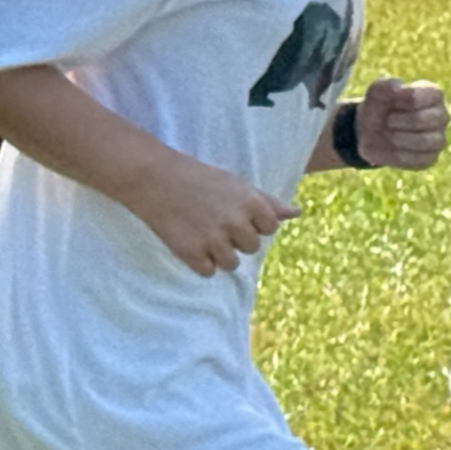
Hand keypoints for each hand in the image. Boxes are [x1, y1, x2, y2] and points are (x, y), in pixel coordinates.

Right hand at [126, 152, 292, 276]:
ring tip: (202, 233)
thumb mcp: (237, 184)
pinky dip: (199, 262)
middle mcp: (235, 222)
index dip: (254, 223)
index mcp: (251, 203)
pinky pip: (208, 272)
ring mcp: (212, 239)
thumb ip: (267, 202)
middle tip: (214, 221)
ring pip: (231, 264)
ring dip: (219, 254)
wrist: (154, 178)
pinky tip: (190, 243)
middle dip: (236, 239)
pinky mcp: (189, 252)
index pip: (270, 228)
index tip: (235, 214)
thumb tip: (296, 213)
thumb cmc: (199, 178)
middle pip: (252, 248)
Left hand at [352, 78, 449, 168]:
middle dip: (403, 120)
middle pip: (432, 119)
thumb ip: (387, 85)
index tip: (392, 102)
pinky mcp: (430, 158)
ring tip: (388, 134)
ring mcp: (438, 138)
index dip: (409, 99)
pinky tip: (390, 148)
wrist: (367, 131)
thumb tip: (400, 89)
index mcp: (433, 95)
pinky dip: (399, 154)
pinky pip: (420, 159)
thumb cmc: (378, 106)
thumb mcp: (377, 91)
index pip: (433, 95)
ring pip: (428, 141)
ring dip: (401, 138)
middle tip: (388, 121)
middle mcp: (441, 116)